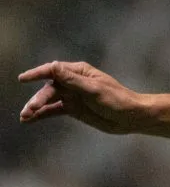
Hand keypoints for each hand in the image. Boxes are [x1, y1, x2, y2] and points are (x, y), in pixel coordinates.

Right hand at [19, 61, 143, 133]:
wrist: (130, 117)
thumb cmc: (116, 100)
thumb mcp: (93, 89)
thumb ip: (72, 80)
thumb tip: (52, 66)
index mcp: (80, 72)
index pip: (54, 70)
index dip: (37, 73)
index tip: (23, 79)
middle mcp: (73, 82)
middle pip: (50, 88)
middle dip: (39, 98)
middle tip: (30, 109)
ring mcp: (72, 95)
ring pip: (49, 100)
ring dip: (36, 107)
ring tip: (25, 117)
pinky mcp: (73, 108)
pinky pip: (54, 110)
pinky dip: (42, 114)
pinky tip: (30, 120)